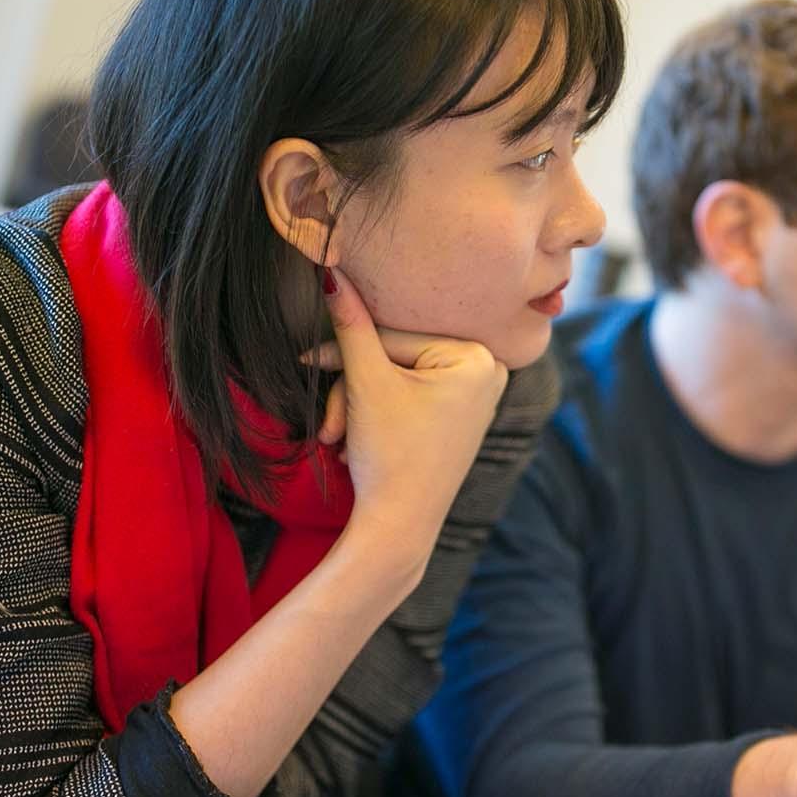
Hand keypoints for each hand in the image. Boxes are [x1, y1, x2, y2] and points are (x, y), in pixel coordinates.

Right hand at [316, 268, 507, 571]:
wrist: (398, 528)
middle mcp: (490, 371)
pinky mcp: (461, 417)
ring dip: (358, 405)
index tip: (306, 361)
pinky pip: (411, 396)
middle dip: (353, 390)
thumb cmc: (388, 455)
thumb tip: (330, 268)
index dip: (347, 353)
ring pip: (397, 378)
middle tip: (329, 425)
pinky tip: (358, 442)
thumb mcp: (366, 383)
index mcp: (479, 357)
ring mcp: (478, 396)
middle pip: (397, 356)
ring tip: (339, 439)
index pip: (395, 335)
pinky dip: (378, 415)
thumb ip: (350, 325)